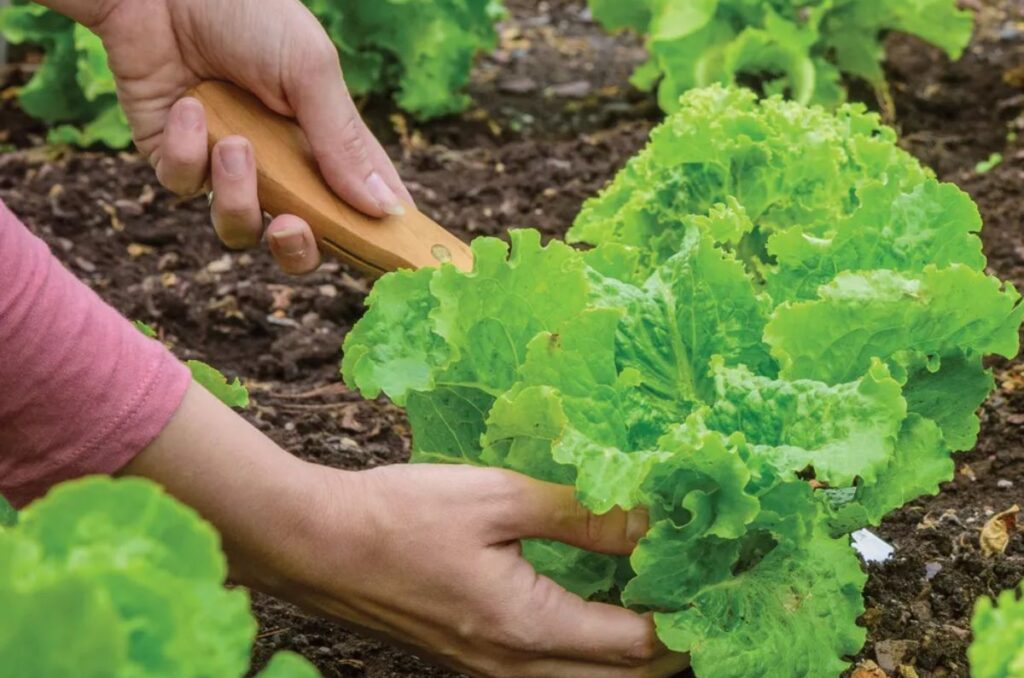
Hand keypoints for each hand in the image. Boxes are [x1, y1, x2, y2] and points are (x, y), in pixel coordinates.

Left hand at [84, 0, 411, 273]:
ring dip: (237, 195)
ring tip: (234, 144)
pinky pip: (184, 187)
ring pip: (238, 229)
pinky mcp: (174, 159)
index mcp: (323, 141)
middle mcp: (278, 163)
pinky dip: (188, 153)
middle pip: (299, 241)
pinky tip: (190, 106)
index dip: (375, 236)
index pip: (360, 203)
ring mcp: (225, 166)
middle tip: (291, 226)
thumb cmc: (247, 13)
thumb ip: (344, 143)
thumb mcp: (310, 70)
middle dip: (297, 249)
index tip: (393, 258)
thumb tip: (387, 211)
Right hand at [126, 384, 688, 677]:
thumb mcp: (498, 499)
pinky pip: (551, 669)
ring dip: (632, 654)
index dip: (689, 620)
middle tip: (707, 601)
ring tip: (665, 607)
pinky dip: (589, 648)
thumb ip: (580, 512)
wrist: (314, 545)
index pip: (640, 646)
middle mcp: (515, 666)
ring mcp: (490, 669)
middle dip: (672, 650)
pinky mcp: (471, 656)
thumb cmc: (399, 516)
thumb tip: (649, 522)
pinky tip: (595, 608)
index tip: (722, 584)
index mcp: (529, 628)